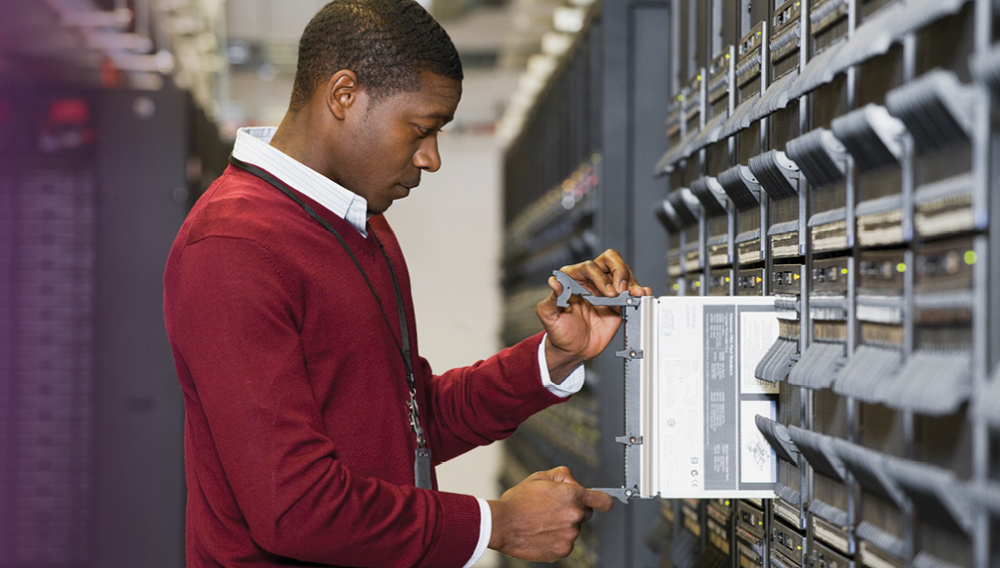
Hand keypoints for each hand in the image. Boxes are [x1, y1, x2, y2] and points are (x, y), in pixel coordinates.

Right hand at [488, 466, 612, 561]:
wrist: (501, 524)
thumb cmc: (518, 501)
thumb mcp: (540, 477)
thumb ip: (563, 475)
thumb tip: (575, 482)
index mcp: (572, 495)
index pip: (603, 501)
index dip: (603, 501)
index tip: (603, 503)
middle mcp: (575, 516)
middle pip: (584, 514)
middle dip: (573, 510)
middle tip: (551, 509)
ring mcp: (569, 535)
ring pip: (573, 530)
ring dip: (562, 526)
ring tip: (541, 521)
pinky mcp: (562, 551)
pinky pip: (565, 544)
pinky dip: (556, 540)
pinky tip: (541, 533)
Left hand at [535, 249, 651, 382]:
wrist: (573, 350)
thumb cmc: (559, 331)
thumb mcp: (549, 316)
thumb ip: (552, 298)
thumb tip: (554, 282)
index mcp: (572, 279)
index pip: (589, 267)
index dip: (600, 277)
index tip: (607, 292)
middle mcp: (590, 281)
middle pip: (609, 260)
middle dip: (619, 270)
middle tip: (621, 288)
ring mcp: (605, 290)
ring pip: (623, 273)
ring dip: (631, 281)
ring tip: (634, 293)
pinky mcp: (617, 303)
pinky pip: (630, 292)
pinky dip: (638, 290)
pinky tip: (641, 294)